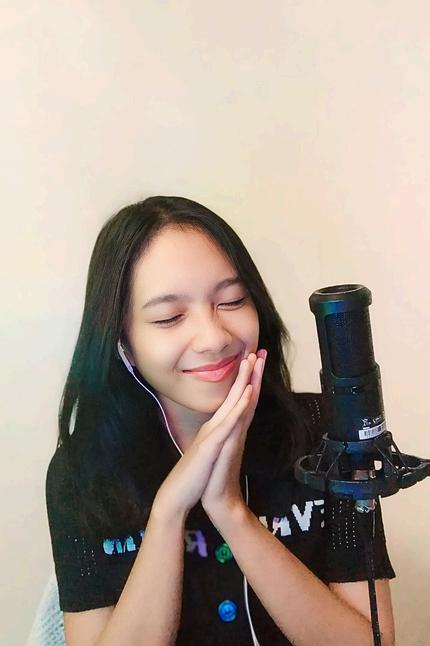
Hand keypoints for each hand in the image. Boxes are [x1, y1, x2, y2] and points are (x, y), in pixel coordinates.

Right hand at [152, 354, 257, 520]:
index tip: (254, 364)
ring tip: (252, 362)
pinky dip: (238, 407)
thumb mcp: (209, 455)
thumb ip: (217, 441)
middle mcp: (213, 426)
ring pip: (231, 403)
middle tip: (256, 351)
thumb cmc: (194, 477)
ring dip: (243, 381)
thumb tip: (225, 434)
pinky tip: (247, 394)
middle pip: (234, 395)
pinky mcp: (210, 445)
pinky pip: (227, 423)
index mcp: (215, 429)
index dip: (245, 382)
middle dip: (246, 373)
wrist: (177, 494)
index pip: (234, 402)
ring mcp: (211, 434)